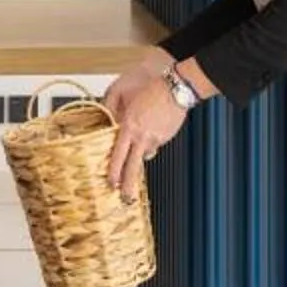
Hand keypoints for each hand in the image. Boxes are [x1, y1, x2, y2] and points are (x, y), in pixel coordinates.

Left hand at [99, 59, 188, 198]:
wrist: (175, 89)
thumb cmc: (152, 91)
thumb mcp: (128, 103)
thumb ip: (121, 120)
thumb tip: (117, 131)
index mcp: (129, 127)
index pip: (118, 156)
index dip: (114, 172)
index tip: (111, 183)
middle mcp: (141, 136)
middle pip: (132, 166)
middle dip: (129, 185)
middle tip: (126, 197)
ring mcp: (155, 139)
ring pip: (145, 154)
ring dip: (142, 152)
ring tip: (143, 138)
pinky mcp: (165, 138)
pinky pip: (155, 144)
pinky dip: (152, 141)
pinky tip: (153, 128)